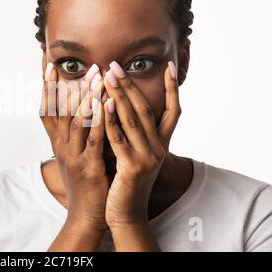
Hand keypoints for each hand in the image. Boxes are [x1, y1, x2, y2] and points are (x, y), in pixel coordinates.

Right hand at [40, 62, 108, 230]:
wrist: (86, 216)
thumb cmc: (84, 183)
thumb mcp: (74, 156)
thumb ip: (75, 134)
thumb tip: (81, 110)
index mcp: (57, 144)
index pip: (47, 110)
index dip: (47, 88)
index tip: (48, 66)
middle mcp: (61, 147)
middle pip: (61, 111)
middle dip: (71, 85)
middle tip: (85, 64)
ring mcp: (73, 157)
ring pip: (76, 121)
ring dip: (86, 96)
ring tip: (97, 75)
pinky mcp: (89, 167)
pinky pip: (94, 140)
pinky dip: (99, 120)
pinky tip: (106, 103)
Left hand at [102, 60, 180, 226]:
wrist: (126, 212)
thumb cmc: (127, 181)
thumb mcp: (136, 153)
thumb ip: (135, 132)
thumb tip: (123, 106)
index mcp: (161, 144)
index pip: (174, 111)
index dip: (173, 89)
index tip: (170, 66)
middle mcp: (158, 148)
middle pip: (146, 108)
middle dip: (130, 85)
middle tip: (115, 64)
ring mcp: (147, 157)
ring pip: (133, 119)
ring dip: (120, 94)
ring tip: (108, 74)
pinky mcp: (132, 167)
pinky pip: (119, 138)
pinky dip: (111, 119)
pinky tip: (104, 102)